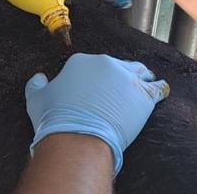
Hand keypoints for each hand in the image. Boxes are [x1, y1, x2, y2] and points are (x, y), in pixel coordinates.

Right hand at [24, 53, 168, 176]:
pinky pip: (157, 87)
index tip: (95, 86)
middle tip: (121, 85)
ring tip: (145, 80)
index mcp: (81, 61)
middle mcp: (105, 64)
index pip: (91, 64)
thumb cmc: (56, 118)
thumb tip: (38, 77)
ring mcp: (126, 79)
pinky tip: (161, 89)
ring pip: (139, 71)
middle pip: (117, 65)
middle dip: (119, 73)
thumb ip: (35, 84)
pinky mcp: (143, 96)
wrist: (77, 135)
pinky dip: (159, 88)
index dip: (94, 76)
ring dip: (142, 76)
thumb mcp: (36, 98)